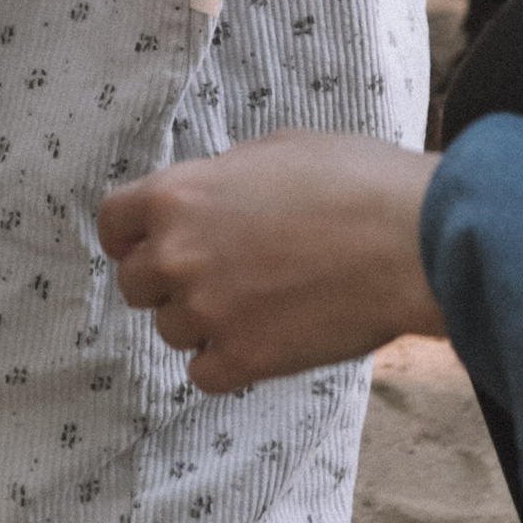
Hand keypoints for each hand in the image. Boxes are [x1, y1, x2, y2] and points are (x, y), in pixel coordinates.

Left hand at [99, 132, 443, 393]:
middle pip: (136, 285)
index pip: (112, 224)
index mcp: (178, 195)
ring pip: (172, 331)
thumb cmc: (355, 181)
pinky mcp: (242, 359)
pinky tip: (267, 337)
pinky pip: (204, 373)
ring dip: (204, 321)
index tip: (147, 245)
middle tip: (220, 275)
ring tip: (261, 302)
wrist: (410, 239)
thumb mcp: (274, 150)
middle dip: (169, 281)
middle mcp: (178, 255)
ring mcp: (206, 311)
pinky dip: (228, 361)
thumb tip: (212, 196)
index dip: (130, 236)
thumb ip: (223, 178)